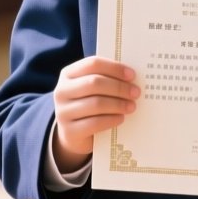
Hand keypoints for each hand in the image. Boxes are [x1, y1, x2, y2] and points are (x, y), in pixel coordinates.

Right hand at [53, 55, 137, 171]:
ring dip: (118, 104)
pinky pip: (95, 123)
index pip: (92, 64)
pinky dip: (111, 119)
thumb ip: (105, 79)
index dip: (114, 68)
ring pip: (96, 104)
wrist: (72, 134)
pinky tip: (121, 118)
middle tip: (136, 92)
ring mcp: (63, 112)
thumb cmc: (87, 104)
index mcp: (68, 74)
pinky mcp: (69, 131)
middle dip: (119, 87)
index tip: (132, 75)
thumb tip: (131, 77)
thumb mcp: (90, 89)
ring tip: (132, 106)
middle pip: (94, 83)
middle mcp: (61, 91)